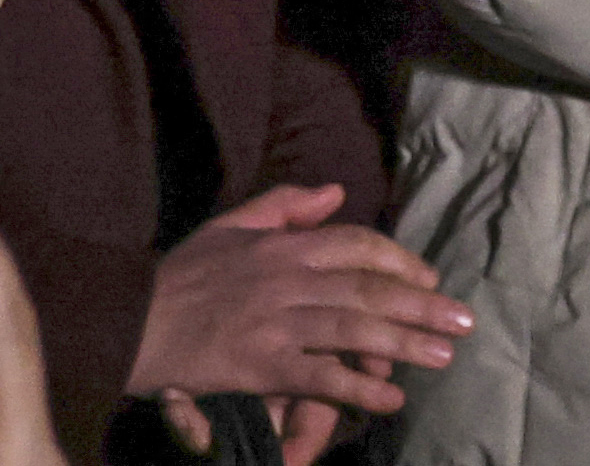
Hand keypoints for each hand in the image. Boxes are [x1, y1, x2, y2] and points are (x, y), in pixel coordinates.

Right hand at [125, 184, 467, 438]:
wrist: (126, 321)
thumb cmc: (178, 277)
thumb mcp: (230, 226)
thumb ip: (283, 206)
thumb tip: (335, 190)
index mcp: (284, 246)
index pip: (358, 245)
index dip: (400, 261)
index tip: (430, 279)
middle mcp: (288, 279)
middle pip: (369, 287)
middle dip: (422, 305)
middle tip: (463, 321)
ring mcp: (276, 324)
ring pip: (354, 328)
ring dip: (405, 342)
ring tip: (444, 356)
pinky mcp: (260, 366)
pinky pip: (320, 376)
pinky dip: (358, 387)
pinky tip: (391, 399)